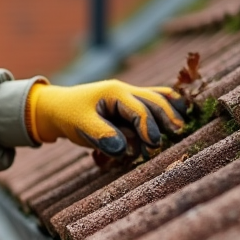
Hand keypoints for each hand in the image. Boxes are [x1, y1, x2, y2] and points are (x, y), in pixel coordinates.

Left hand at [25, 79, 185, 155]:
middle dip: (166, 117)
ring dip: (169, 111)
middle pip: (154, 100)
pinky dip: (164, 107)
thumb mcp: (81, 125)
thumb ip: (102, 135)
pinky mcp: (128, 105)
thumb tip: (123, 148)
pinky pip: (151, 102)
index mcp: (115, 93)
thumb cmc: (69, 115)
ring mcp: (129, 96)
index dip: (148, 127)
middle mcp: (125, 91)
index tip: (153, 144)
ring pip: (156, 99)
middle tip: (178, 133)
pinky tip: (179, 114)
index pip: (139, 109)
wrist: (58, 107)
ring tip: (181, 126)